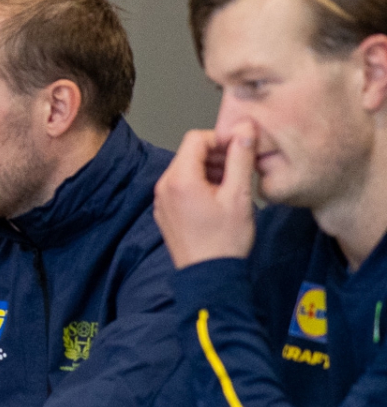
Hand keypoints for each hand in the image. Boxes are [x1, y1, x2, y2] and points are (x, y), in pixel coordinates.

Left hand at [155, 122, 258, 268]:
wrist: (210, 276)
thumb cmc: (225, 240)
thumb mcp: (239, 196)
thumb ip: (240, 159)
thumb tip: (245, 130)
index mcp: (179, 178)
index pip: (196, 138)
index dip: (221, 139)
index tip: (240, 150)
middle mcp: (164, 186)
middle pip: (189, 154)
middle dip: (216, 155)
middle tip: (241, 168)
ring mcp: (161, 200)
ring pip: (186, 170)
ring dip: (210, 170)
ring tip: (233, 186)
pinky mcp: (165, 212)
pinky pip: (180, 187)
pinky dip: (199, 185)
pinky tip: (219, 200)